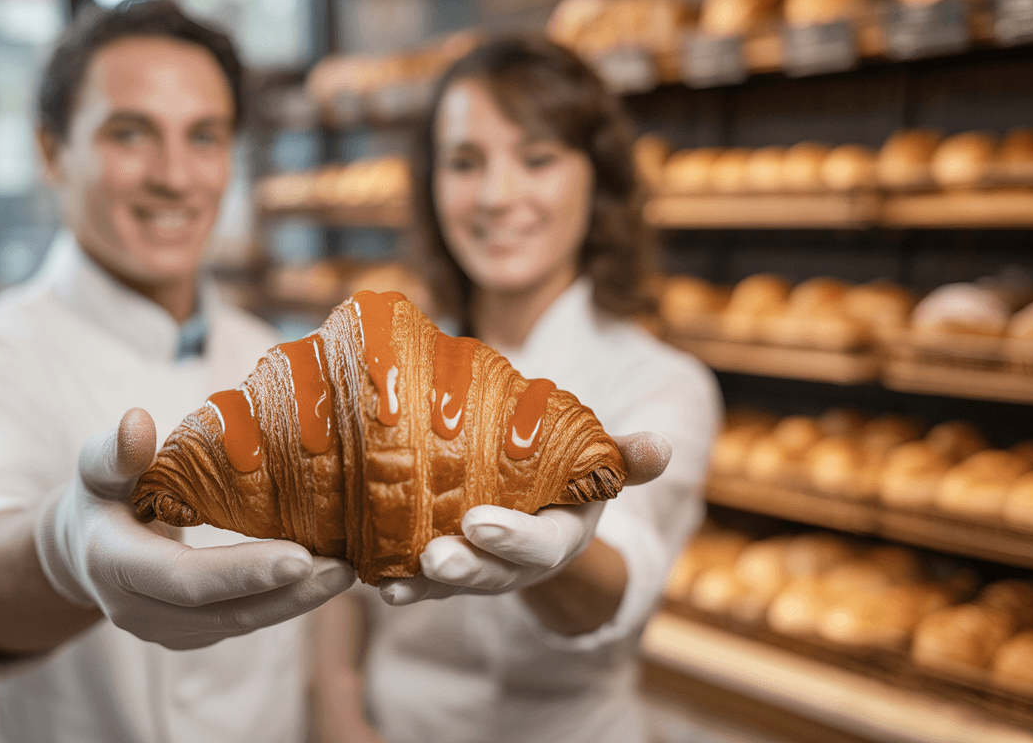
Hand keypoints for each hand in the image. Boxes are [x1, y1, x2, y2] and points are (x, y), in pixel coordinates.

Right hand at [35, 408, 354, 648]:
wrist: (83, 551)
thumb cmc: (101, 496)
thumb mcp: (97, 468)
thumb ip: (116, 451)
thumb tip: (138, 421)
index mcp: (114, 565)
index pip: (184, 578)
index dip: (242, 572)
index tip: (300, 557)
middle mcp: (139, 610)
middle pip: (224, 610)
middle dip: (289, 592)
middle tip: (345, 568)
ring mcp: (167, 630)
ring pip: (240, 622)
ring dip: (297, 601)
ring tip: (348, 571)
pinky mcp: (192, 634)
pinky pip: (244, 620)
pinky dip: (285, 602)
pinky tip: (325, 578)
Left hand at [378, 431, 670, 605]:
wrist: (539, 504)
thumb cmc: (567, 477)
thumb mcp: (598, 467)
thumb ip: (624, 459)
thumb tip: (662, 446)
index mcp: (561, 537)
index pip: (541, 546)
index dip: (513, 539)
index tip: (479, 522)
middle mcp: (521, 564)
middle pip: (494, 575)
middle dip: (465, 569)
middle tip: (434, 557)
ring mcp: (483, 570)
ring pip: (453, 585)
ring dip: (424, 585)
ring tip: (390, 584)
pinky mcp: (448, 569)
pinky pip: (422, 580)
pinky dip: (398, 581)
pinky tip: (371, 580)